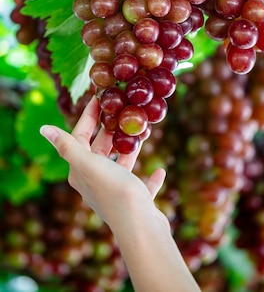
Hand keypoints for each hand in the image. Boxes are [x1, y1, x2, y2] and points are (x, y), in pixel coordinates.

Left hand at [40, 96, 165, 229]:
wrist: (138, 225)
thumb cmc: (112, 189)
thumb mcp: (87, 162)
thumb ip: (67, 145)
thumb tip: (44, 129)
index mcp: (81, 172)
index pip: (81, 137)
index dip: (88, 116)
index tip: (100, 98)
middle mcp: (96, 183)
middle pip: (101, 150)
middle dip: (110, 130)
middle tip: (122, 110)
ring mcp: (117, 194)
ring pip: (122, 166)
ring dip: (130, 149)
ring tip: (142, 131)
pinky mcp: (137, 203)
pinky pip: (143, 187)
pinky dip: (151, 177)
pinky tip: (159, 169)